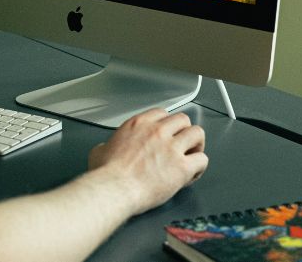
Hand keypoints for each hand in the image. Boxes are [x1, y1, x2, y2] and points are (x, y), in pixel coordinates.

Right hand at [88, 109, 207, 214]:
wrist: (115, 189)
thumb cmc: (107, 174)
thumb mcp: (99, 151)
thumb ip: (106, 146)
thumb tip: (105, 150)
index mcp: (138, 124)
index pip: (162, 113)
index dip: (166, 124)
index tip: (166, 133)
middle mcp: (157, 131)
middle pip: (183, 119)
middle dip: (184, 131)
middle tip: (181, 144)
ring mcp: (171, 147)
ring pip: (197, 134)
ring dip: (196, 145)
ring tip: (191, 156)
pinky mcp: (182, 166)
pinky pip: (202, 160)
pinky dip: (200, 167)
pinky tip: (191, 174)